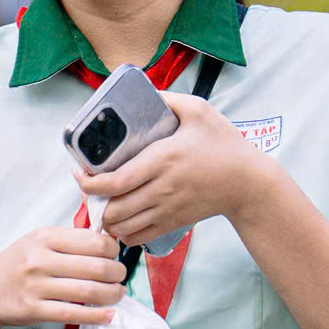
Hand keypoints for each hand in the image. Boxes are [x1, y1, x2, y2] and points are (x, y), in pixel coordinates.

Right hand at [0, 223, 124, 328]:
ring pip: (88, 291)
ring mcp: (35, 286)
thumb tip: (108, 242)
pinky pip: (73, 313)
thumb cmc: (17, 264)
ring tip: (118, 294)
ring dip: (112, 295)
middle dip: (117, 273)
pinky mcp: (33, 310)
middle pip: (96, 267)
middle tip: (120, 277)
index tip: (114, 255)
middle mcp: (39, 259)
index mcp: (44, 237)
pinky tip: (109, 315)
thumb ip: (68, 240)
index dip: (112, 249)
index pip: (94, 241)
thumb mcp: (36, 241)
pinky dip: (97, 316)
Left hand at [74, 93, 279, 250]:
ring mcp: (167, 209)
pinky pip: (138, 237)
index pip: (115, 181)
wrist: (249, 183)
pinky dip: (123, 232)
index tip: (80, 173)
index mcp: (162, 160)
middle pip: (113, 208)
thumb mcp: (199, 111)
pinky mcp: (173, 222)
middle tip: (89, 187)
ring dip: (106, 218)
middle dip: (93, 201)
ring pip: (122, 226)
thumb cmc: (224, 145)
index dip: (89, 183)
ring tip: (102, 203)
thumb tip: (141, 90)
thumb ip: (168, 99)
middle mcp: (161, 188)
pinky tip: (120, 219)